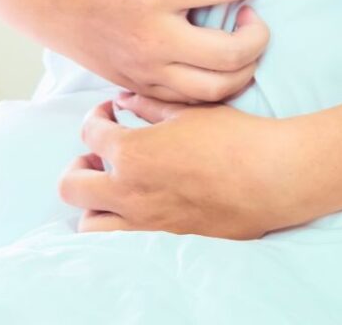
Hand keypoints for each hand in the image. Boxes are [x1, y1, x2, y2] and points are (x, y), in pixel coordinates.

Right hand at [21, 0, 269, 103]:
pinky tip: (215, 64)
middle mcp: (153, 38)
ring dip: (244, 68)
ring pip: (215, 88)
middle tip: (253, 19)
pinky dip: (214, 86)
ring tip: (242, 44)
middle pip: (230, 54)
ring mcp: (145, 69)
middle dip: (258, 36)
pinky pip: (189, 100)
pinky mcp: (137, 85)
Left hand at [57, 90, 302, 239]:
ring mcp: (143, 223)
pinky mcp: (163, 243)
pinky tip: (137, 207)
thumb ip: (149, 103)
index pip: (89, 133)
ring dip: (92, 202)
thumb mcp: (188, 110)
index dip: (96, 117)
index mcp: (133, 152)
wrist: (269, 177)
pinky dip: (116, 224)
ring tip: (113, 185)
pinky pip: (120, 242)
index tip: (111, 113)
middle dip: (79, 164)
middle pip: (72, 184)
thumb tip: (124, 98)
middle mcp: (128, 192)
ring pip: (88, 223)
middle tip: (99, 154)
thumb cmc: (233, 137)